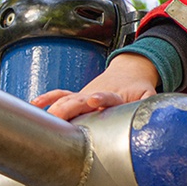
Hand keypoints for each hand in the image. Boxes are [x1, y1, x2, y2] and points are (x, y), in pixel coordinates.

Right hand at [31, 53, 159, 120]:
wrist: (131, 68)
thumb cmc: (139, 86)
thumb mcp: (148, 95)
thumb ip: (149, 105)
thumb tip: (152, 117)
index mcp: (115, 94)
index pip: (107, 96)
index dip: (100, 98)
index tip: (93, 100)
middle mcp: (96, 93)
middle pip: (79, 99)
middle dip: (68, 108)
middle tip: (56, 117)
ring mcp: (85, 94)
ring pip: (67, 99)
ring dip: (54, 106)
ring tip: (41, 118)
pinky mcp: (79, 95)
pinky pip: (61, 95)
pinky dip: (48, 98)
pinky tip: (34, 105)